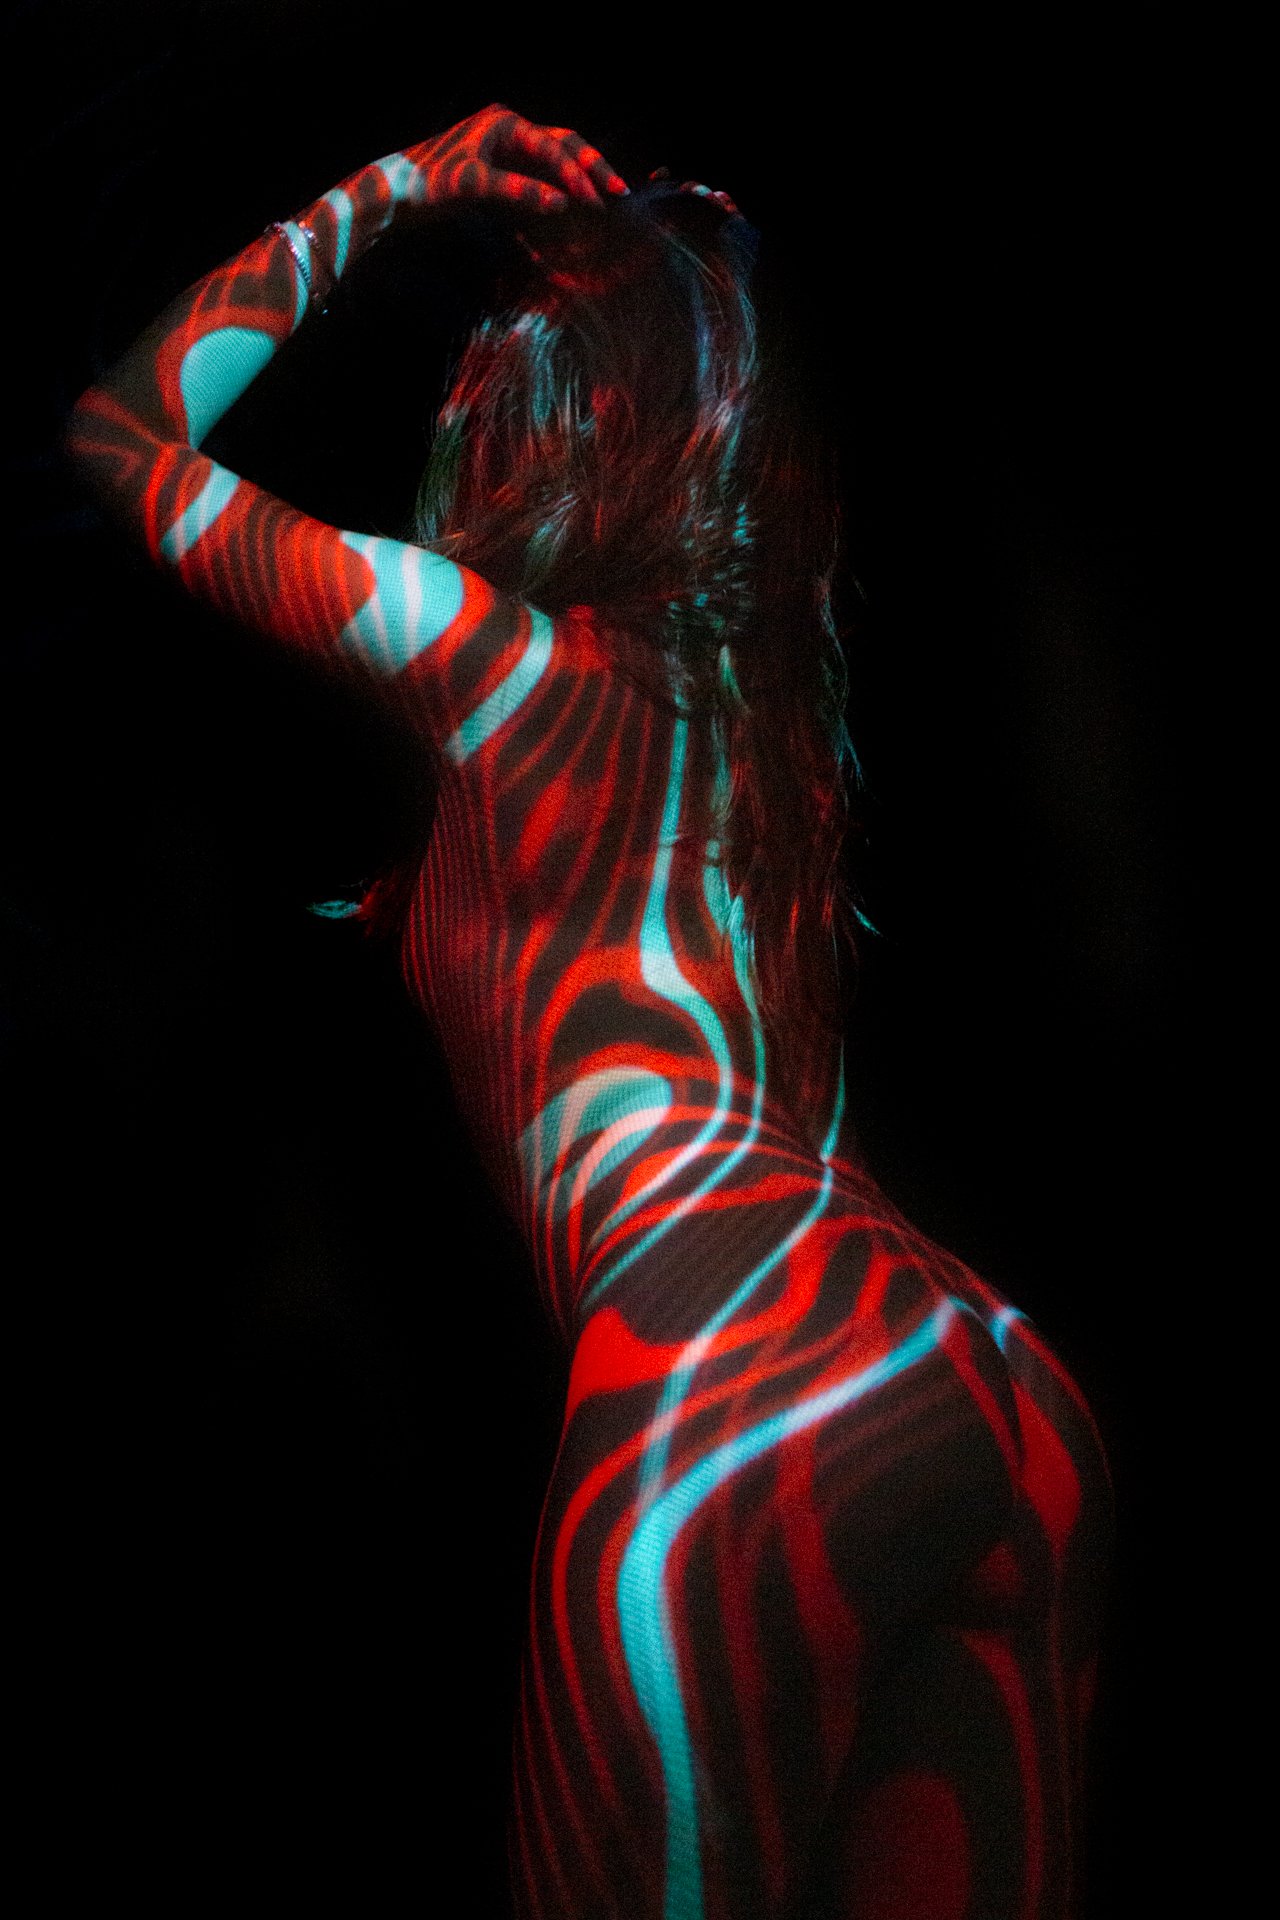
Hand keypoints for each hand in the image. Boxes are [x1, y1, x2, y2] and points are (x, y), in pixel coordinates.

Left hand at [403, 103, 627, 216]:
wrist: (396, 194)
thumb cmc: (429, 183)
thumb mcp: (474, 186)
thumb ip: (519, 192)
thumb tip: (562, 203)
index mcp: (505, 123)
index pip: (554, 149)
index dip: (578, 177)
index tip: (596, 204)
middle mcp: (509, 132)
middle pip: (563, 147)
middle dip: (591, 170)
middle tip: (621, 193)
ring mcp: (506, 152)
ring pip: (553, 163)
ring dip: (578, 182)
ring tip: (606, 200)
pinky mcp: (500, 174)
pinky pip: (539, 181)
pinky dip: (558, 194)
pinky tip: (574, 212)